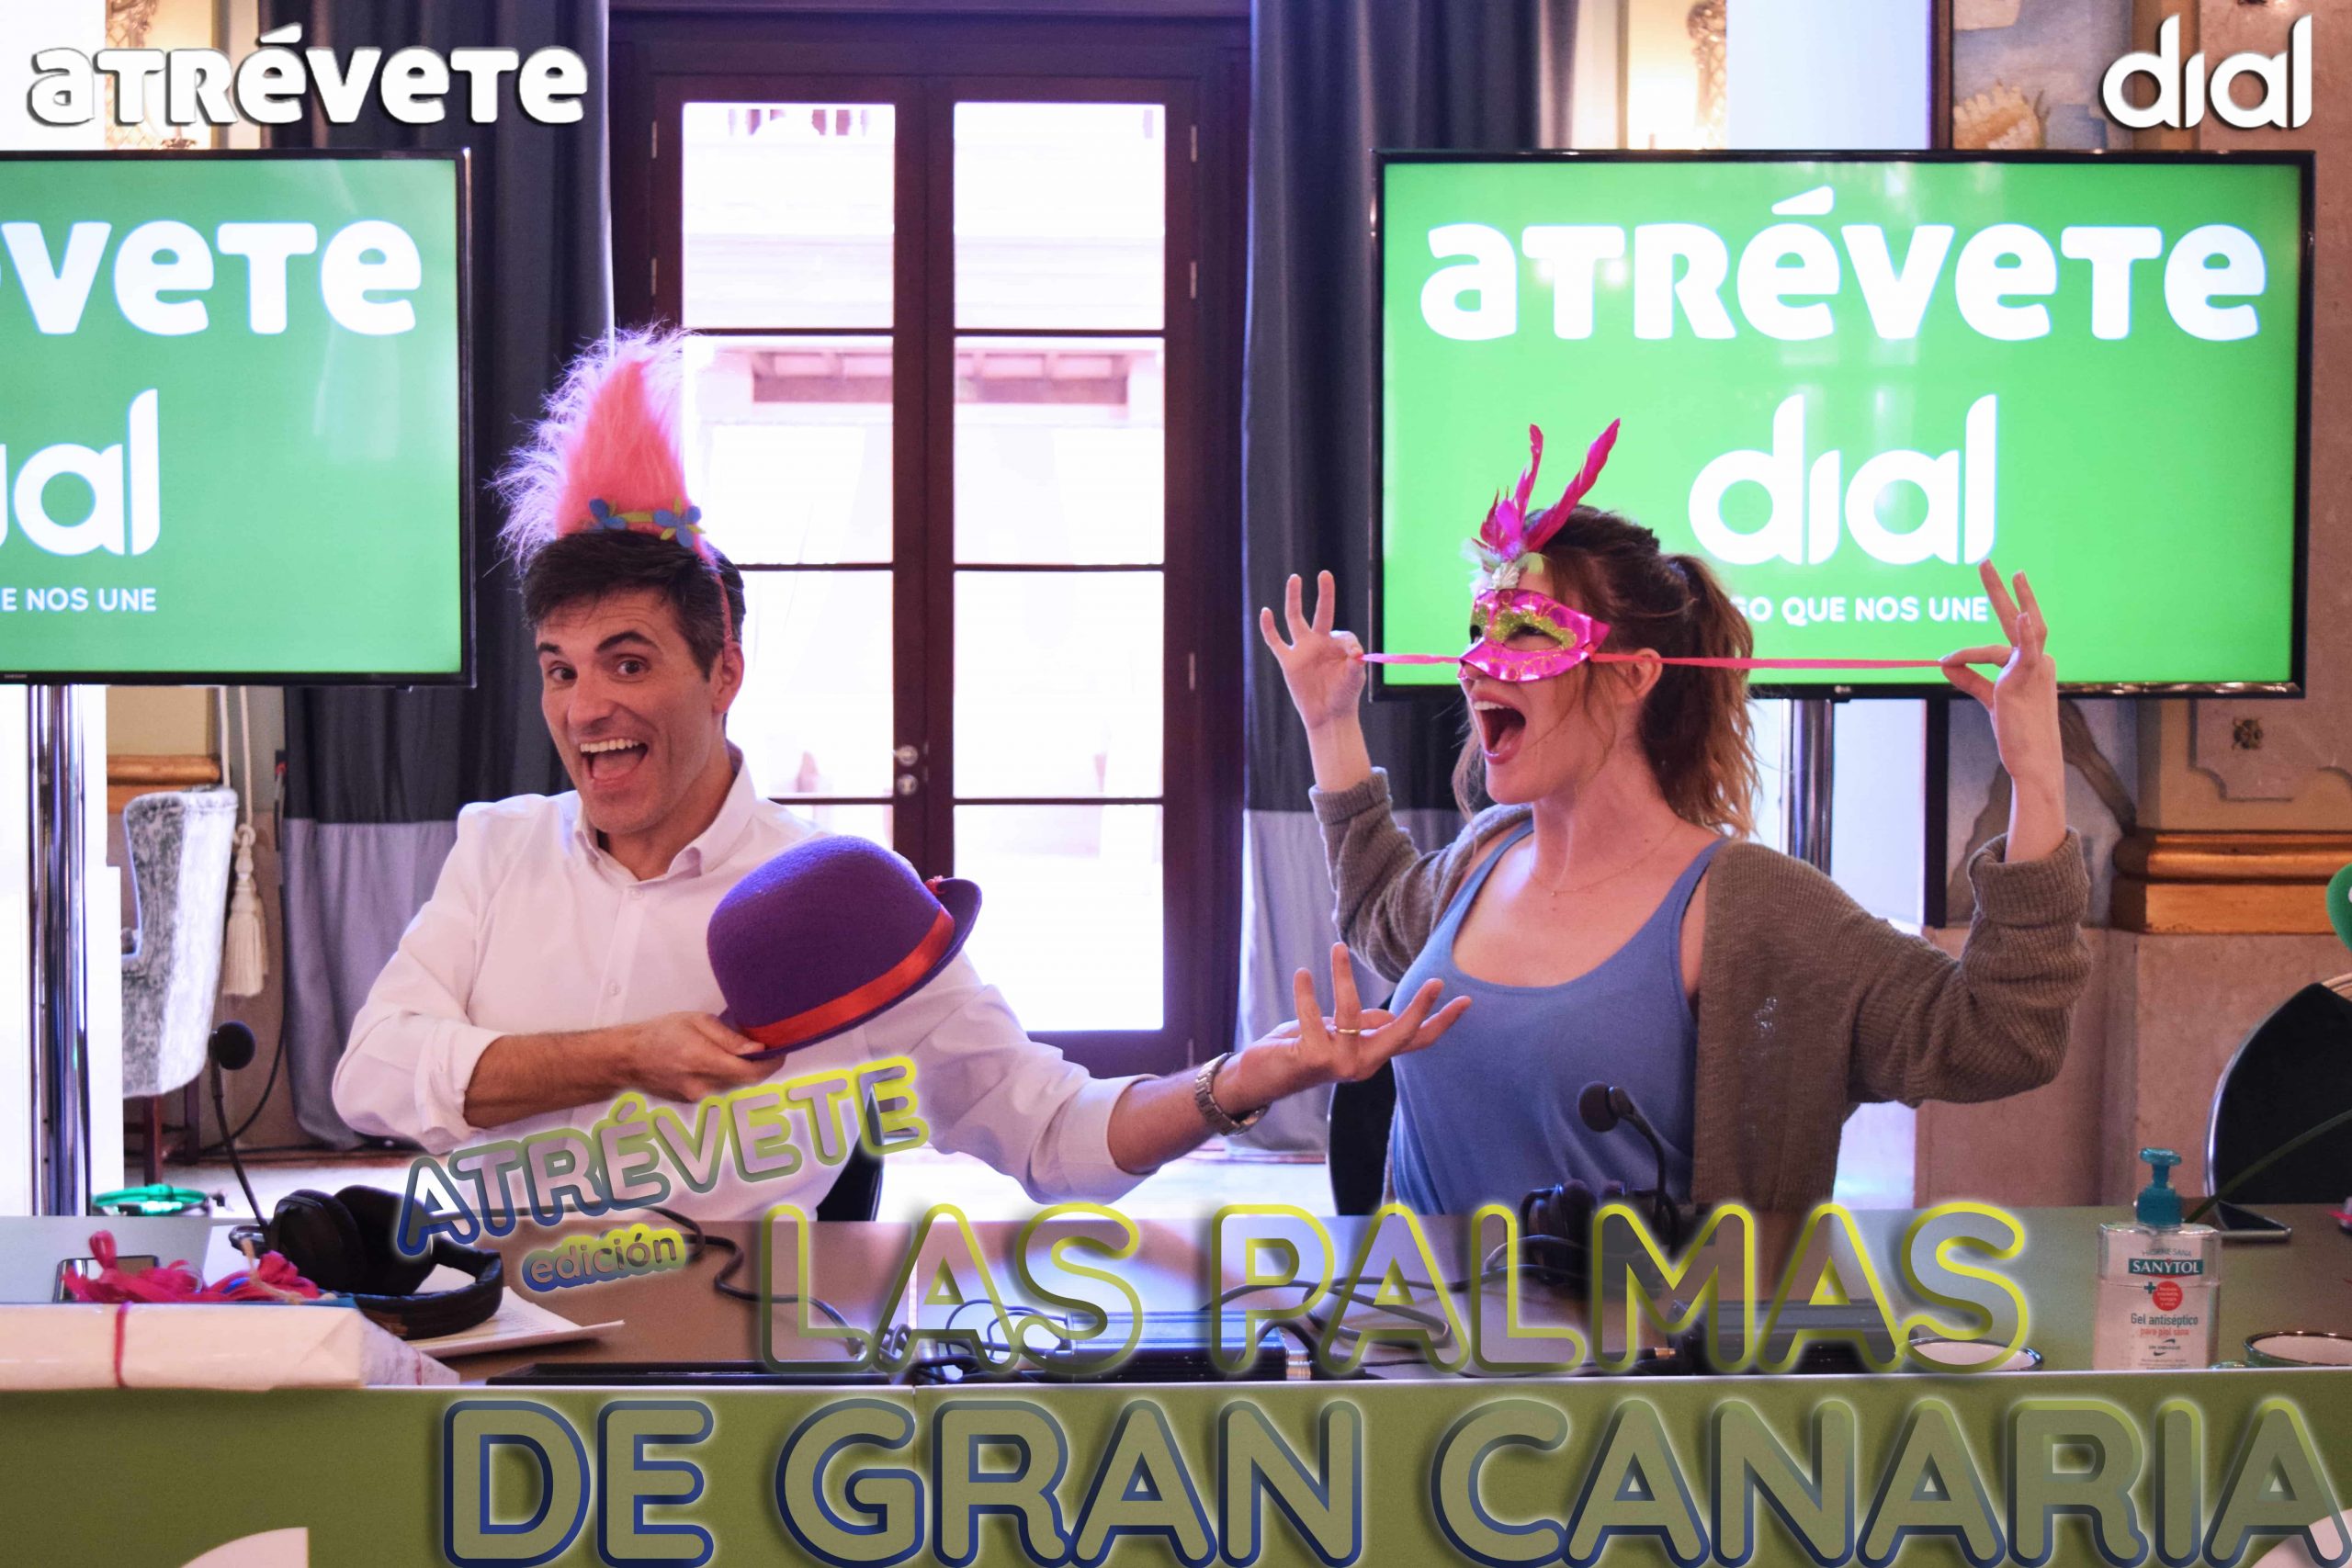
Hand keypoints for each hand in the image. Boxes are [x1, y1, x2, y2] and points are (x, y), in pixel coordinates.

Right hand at [618, 1012, 774, 1102]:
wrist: (627, 1059)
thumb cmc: (659, 1033)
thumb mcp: (696, 1022)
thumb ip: (729, 1038)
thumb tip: (758, 1049)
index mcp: (703, 1060)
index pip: (751, 1072)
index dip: (771, 1064)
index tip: (779, 1051)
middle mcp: (702, 1085)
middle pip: (745, 1080)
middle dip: (758, 1064)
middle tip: (760, 1046)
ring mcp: (697, 1098)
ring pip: (733, 1085)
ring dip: (741, 1070)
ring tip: (733, 1051)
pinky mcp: (693, 1103)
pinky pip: (719, 1089)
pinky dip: (725, 1076)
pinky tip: (713, 1062)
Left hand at [1218, 945, 1471, 1110]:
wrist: (1262, 1077)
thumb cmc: (1301, 1048)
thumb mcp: (1339, 1033)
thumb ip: (1365, 1026)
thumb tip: (1390, 1016)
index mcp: (1373, 1056)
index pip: (1416, 1040)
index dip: (1442, 1021)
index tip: (1465, 1000)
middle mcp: (1363, 1065)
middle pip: (1402, 1036)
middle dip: (1420, 1009)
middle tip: (1436, 982)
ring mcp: (1340, 1065)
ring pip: (1352, 1013)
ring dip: (1343, 977)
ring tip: (1336, 948)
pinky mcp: (1314, 1058)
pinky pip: (1314, 1016)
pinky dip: (1307, 993)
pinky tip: (1303, 974)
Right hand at [1258, 571, 1366, 733]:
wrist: (1327, 715)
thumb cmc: (1344, 695)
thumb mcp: (1353, 680)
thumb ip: (1355, 666)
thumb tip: (1356, 654)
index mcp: (1339, 645)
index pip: (1344, 635)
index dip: (1349, 644)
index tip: (1354, 656)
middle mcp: (1320, 641)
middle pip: (1321, 612)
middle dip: (1324, 594)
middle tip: (1325, 574)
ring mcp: (1302, 649)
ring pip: (1295, 618)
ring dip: (1294, 599)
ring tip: (1295, 578)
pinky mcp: (1288, 661)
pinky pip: (1275, 641)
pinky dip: (1269, 628)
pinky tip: (1265, 612)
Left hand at [1940, 559, 2059, 790]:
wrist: (2034, 762)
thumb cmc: (2018, 733)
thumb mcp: (1992, 700)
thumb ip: (1971, 680)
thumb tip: (1945, 664)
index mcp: (2033, 666)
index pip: (2009, 638)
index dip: (1987, 631)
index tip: (1972, 626)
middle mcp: (2039, 663)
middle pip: (2021, 618)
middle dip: (2003, 590)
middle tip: (1987, 562)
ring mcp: (2033, 670)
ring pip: (2012, 630)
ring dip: (2003, 597)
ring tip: (1991, 570)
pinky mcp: (2023, 680)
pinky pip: (2022, 651)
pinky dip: (2024, 633)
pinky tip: (2023, 615)